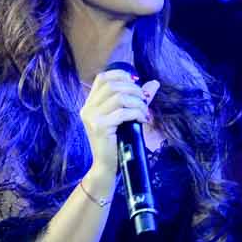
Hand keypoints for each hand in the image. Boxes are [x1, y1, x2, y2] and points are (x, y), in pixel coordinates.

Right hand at [81, 69, 157, 188]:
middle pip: (112, 85)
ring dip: (137, 102)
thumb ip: (135, 100)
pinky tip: (142, 120)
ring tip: (144, 112)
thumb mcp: (124, 117)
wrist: (106, 166)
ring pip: (119, 97)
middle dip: (133, 89)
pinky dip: (136, 113)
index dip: (121, 75)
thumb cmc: (116, 142)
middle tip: (144, 100)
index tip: (136, 82)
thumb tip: (154, 84)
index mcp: (90, 103)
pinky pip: (123, 113)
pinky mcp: (99, 127)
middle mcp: (87, 108)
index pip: (102, 78)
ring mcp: (92, 117)